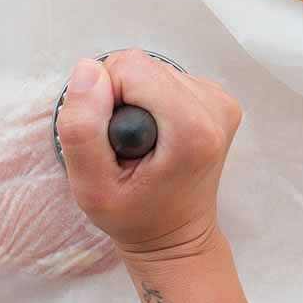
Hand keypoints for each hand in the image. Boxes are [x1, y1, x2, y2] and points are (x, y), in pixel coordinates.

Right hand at [55, 50, 241, 263]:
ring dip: (134, 100)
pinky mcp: (217, 98)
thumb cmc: (135, 218)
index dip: (104, 98)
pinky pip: (165, 78)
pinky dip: (150, 101)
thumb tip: (87, 68)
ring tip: (139, 143)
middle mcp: (215, 108)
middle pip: (141, 65)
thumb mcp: (91, 188)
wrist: (176, 237)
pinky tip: (154, 136)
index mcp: (192, 129)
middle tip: (123, 144)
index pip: (129, 68)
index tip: (111, 139)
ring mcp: (220, 101)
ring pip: (152, 69)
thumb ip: (82, 128)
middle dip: (119, 98)